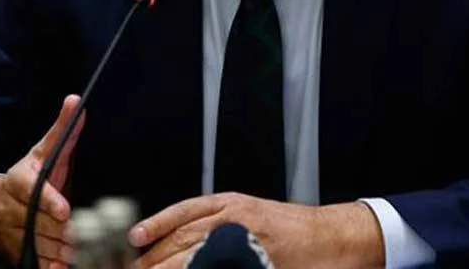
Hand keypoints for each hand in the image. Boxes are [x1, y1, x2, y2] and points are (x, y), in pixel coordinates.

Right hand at [0, 94, 85, 268]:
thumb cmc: (30, 176)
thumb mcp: (44, 151)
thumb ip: (62, 130)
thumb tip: (75, 101)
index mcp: (19, 180)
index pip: (32, 190)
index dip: (47, 201)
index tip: (63, 210)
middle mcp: (13, 207)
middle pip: (39, 221)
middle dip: (61, 230)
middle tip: (83, 236)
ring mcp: (14, 231)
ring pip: (38, 243)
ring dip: (60, 249)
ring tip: (80, 251)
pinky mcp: (18, 250)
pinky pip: (34, 261)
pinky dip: (49, 266)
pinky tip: (62, 267)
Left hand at [128, 193, 384, 268]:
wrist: (335, 239)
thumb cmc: (293, 230)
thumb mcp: (250, 216)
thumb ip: (217, 227)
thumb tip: (178, 247)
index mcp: (231, 205)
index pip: (183, 214)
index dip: (156, 226)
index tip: (134, 240)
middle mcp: (234, 218)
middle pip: (182, 237)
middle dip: (155, 257)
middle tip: (133, 268)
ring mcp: (245, 240)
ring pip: (195, 253)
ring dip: (169, 266)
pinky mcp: (256, 259)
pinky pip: (216, 263)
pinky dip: (198, 266)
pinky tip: (185, 267)